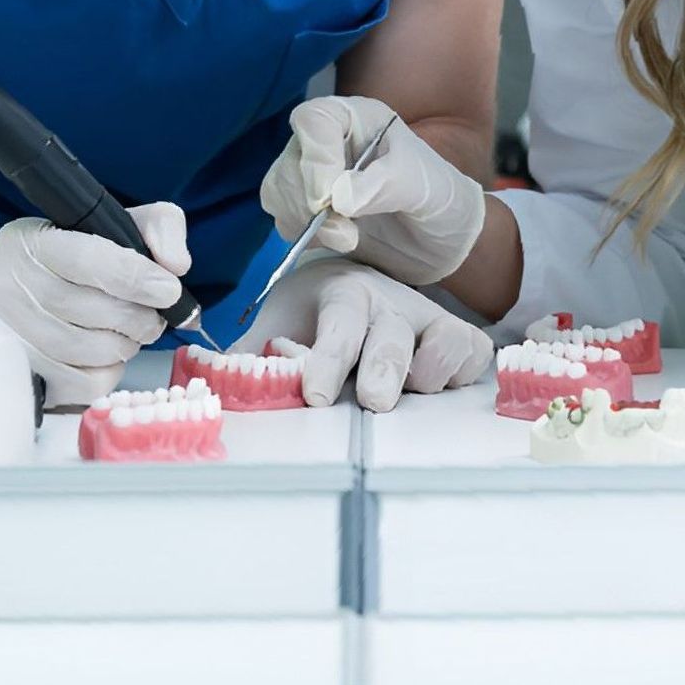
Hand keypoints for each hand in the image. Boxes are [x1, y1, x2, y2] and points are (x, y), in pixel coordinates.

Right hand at [0, 202, 190, 406]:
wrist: (15, 294)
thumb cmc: (76, 256)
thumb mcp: (116, 224)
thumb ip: (158, 228)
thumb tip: (176, 266)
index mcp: (34, 243)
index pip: (88, 260)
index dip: (136, 278)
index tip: (169, 291)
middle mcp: (9, 287)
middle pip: (95, 311)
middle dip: (140, 317)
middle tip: (152, 316)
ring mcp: (9, 335)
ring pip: (92, 351)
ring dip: (127, 344)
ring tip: (128, 332)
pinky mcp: (20, 374)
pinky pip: (84, 383)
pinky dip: (109, 371)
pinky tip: (106, 354)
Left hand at [229, 256, 491, 411]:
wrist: (353, 282)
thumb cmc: (310, 315)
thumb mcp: (274, 323)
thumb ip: (247, 355)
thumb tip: (212, 381)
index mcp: (342, 293)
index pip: (339, 325)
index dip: (328, 359)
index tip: (313, 394)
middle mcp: (389, 300)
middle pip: (394, 337)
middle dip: (384, 368)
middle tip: (374, 401)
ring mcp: (428, 316)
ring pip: (446, 342)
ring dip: (427, 373)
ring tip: (403, 394)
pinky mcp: (457, 334)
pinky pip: (472, 353)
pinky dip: (459, 372)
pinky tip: (433, 388)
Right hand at [260, 96, 484, 284]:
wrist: (442, 238)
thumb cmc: (439, 198)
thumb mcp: (423, 186)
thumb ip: (385, 185)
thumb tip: (337, 199)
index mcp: (357, 118)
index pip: (314, 120)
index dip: (315, 159)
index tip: (329, 200)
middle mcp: (329, 140)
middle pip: (291, 160)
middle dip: (311, 202)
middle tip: (348, 232)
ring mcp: (314, 173)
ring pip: (279, 189)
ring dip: (304, 221)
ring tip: (349, 238)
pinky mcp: (307, 207)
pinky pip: (283, 216)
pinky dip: (303, 234)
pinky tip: (339, 241)